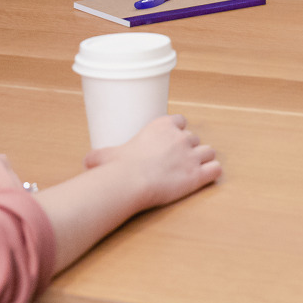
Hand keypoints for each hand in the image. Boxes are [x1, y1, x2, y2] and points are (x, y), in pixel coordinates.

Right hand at [82, 114, 219, 209]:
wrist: (131, 182)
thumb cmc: (118, 168)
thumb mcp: (105, 155)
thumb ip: (99, 155)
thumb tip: (86, 161)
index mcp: (161, 126)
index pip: (180, 121)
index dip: (177, 131)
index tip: (171, 141)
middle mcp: (180, 137)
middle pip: (194, 138)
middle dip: (189, 149)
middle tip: (179, 161)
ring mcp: (192, 155)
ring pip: (209, 151)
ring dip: (203, 159)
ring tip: (194, 169)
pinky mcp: (199, 174)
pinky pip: (216, 168)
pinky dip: (212, 173)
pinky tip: (206, 178)